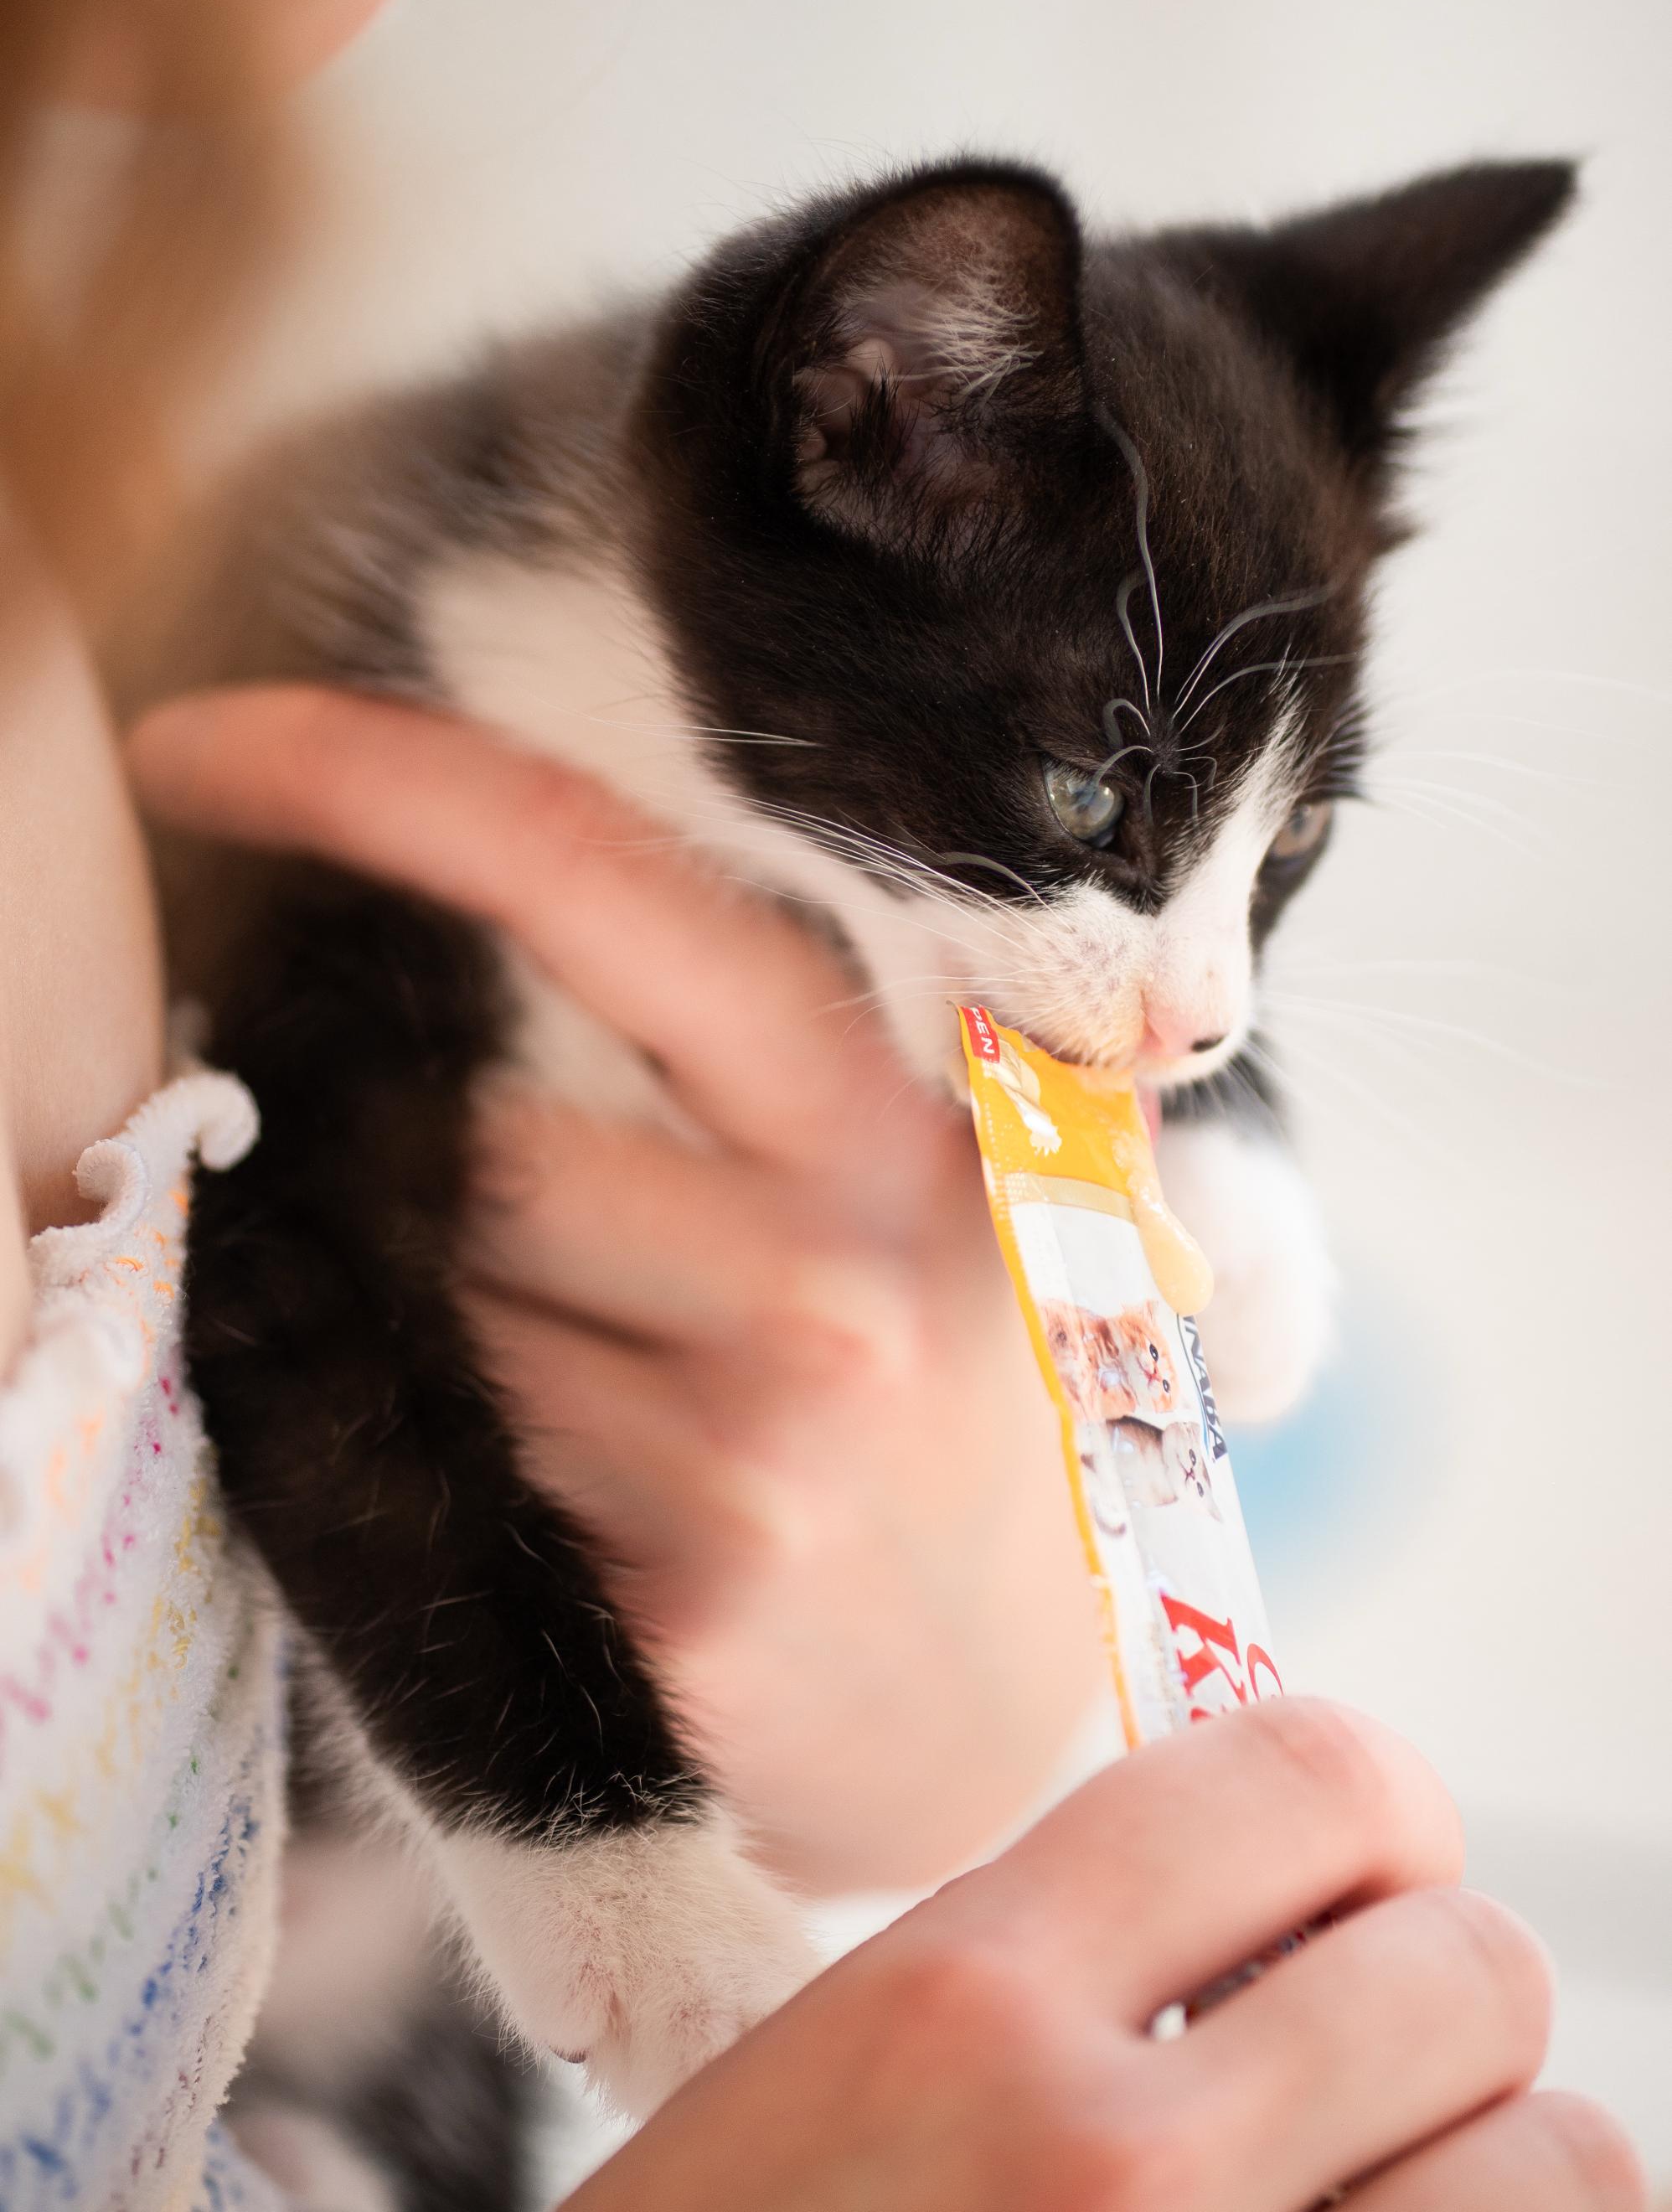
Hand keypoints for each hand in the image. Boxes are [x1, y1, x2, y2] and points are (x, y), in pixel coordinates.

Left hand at [129, 684, 1104, 1891]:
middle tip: (430, 1217)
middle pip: (462, 1135)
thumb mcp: (913, 1201)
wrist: (1011, 1732)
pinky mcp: (682, 1616)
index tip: (207, 751)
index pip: (605, 887)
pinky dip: (414, 1458)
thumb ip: (744, 1071)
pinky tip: (528, 1491)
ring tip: (564, 1390)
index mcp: (884, 1122)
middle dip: (405, 1165)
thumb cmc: (930, 1421)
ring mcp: (760, 1458)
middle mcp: (833, 1274)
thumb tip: (428, 943)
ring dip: (416, 1330)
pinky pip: (429, 1474)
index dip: (381, 787)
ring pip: (421, 1312)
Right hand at [570, 1700, 1643, 2211]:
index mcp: (962, 2006)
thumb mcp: (841, 2076)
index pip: (1302, 1775)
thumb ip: (1052, 1959)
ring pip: (1564, 2164)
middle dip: (1442, 1992)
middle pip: (1470, 1966)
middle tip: (1364, 2055)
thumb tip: (1297, 1900)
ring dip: (1498, 2163)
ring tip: (1379, 2188)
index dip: (1378, 1804)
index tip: (1356, 1870)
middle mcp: (1113, 2168)